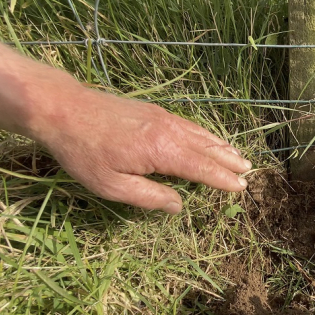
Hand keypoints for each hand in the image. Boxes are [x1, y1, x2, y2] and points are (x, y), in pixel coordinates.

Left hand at [34, 87, 250, 214]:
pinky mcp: (154, 110)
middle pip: (207, 148)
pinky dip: (205, 133)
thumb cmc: (84, 152)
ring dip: (221, 146)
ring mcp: (163, 117)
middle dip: (229, 161)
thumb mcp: (111, 185)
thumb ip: (148, 197)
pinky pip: (189, 124)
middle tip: (250, 170)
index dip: (222, 179)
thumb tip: (178, 205)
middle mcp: (169, 130)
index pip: (201, 168)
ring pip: (201, 133)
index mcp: (162, 151)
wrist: (65, 108)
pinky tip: (209, 138)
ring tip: (238, 155)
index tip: (241, 187)